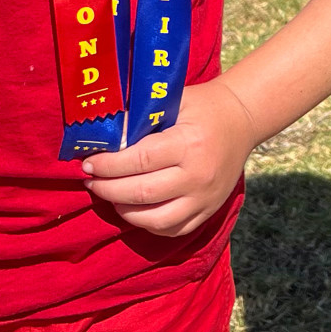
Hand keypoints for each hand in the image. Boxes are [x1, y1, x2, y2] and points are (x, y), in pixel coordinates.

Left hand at [82, 79, 256, 236]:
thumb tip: (104, 138)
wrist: (243, 119)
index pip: (138, 161)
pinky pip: (173, 230)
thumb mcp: (174, 101)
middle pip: (142, 193)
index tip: (87, 164)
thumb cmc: (203, 106)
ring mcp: (205, 198)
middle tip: (91, 182)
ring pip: (155, 220)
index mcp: (189, 144)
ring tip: (111, 197)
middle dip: (108, 189)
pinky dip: (148, 225)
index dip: (107, 165)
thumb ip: (142, 119)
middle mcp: (198, 175)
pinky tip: (136, 210)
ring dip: (124, 211)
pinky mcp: (209, 210)